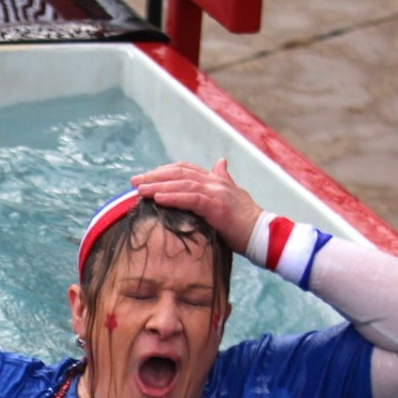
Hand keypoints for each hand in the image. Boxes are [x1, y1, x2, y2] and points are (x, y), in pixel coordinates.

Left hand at [131, 159, 261, 255]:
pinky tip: (158, 198)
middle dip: (154, 176)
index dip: (163, 171)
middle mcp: (215, 182)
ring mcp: (217, 192)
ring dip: (158, 185)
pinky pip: (191, 199)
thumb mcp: (232, 197)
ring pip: (182, 183)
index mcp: (216, 180)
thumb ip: (223, 180)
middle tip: (134, 181)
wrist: (264, 235)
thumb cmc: (246, 223)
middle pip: (179, 173)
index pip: (185, 169)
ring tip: (139, 189)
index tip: (145, 176)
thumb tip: (221, 163)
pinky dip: (173, 197)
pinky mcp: (217, 206)